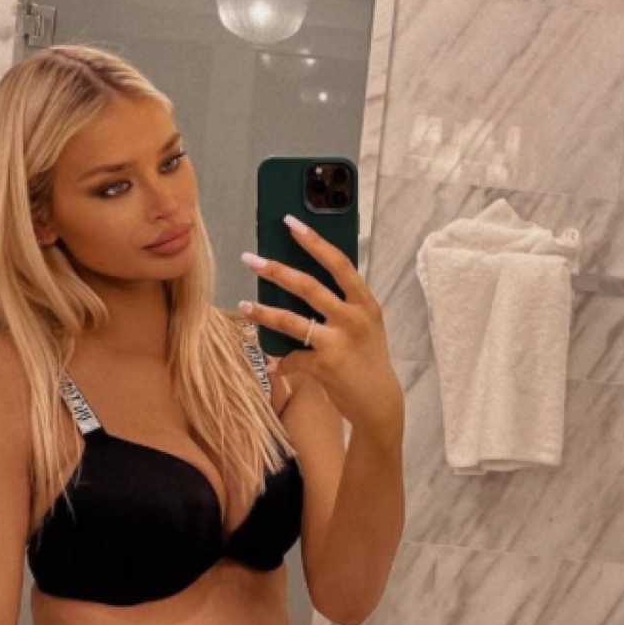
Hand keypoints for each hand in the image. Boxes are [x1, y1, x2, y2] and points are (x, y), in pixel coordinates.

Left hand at [239, 215, 403, 436]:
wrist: (379, 402)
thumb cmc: (367, 359)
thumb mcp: (364, 325)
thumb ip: (343, 304)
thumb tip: (302, 280)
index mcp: (365, 302)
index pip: (338, 263)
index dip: (314, 241)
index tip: (291, 222)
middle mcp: (353, 318)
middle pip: (307, 285)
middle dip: (275, 270)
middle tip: (250, 259)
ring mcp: (338, 341)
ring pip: (292, 320)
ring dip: (264, 312)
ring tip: (244, 304)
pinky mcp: (325, 365)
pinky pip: (292, 358)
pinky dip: (279, 361)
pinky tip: (270, 364)